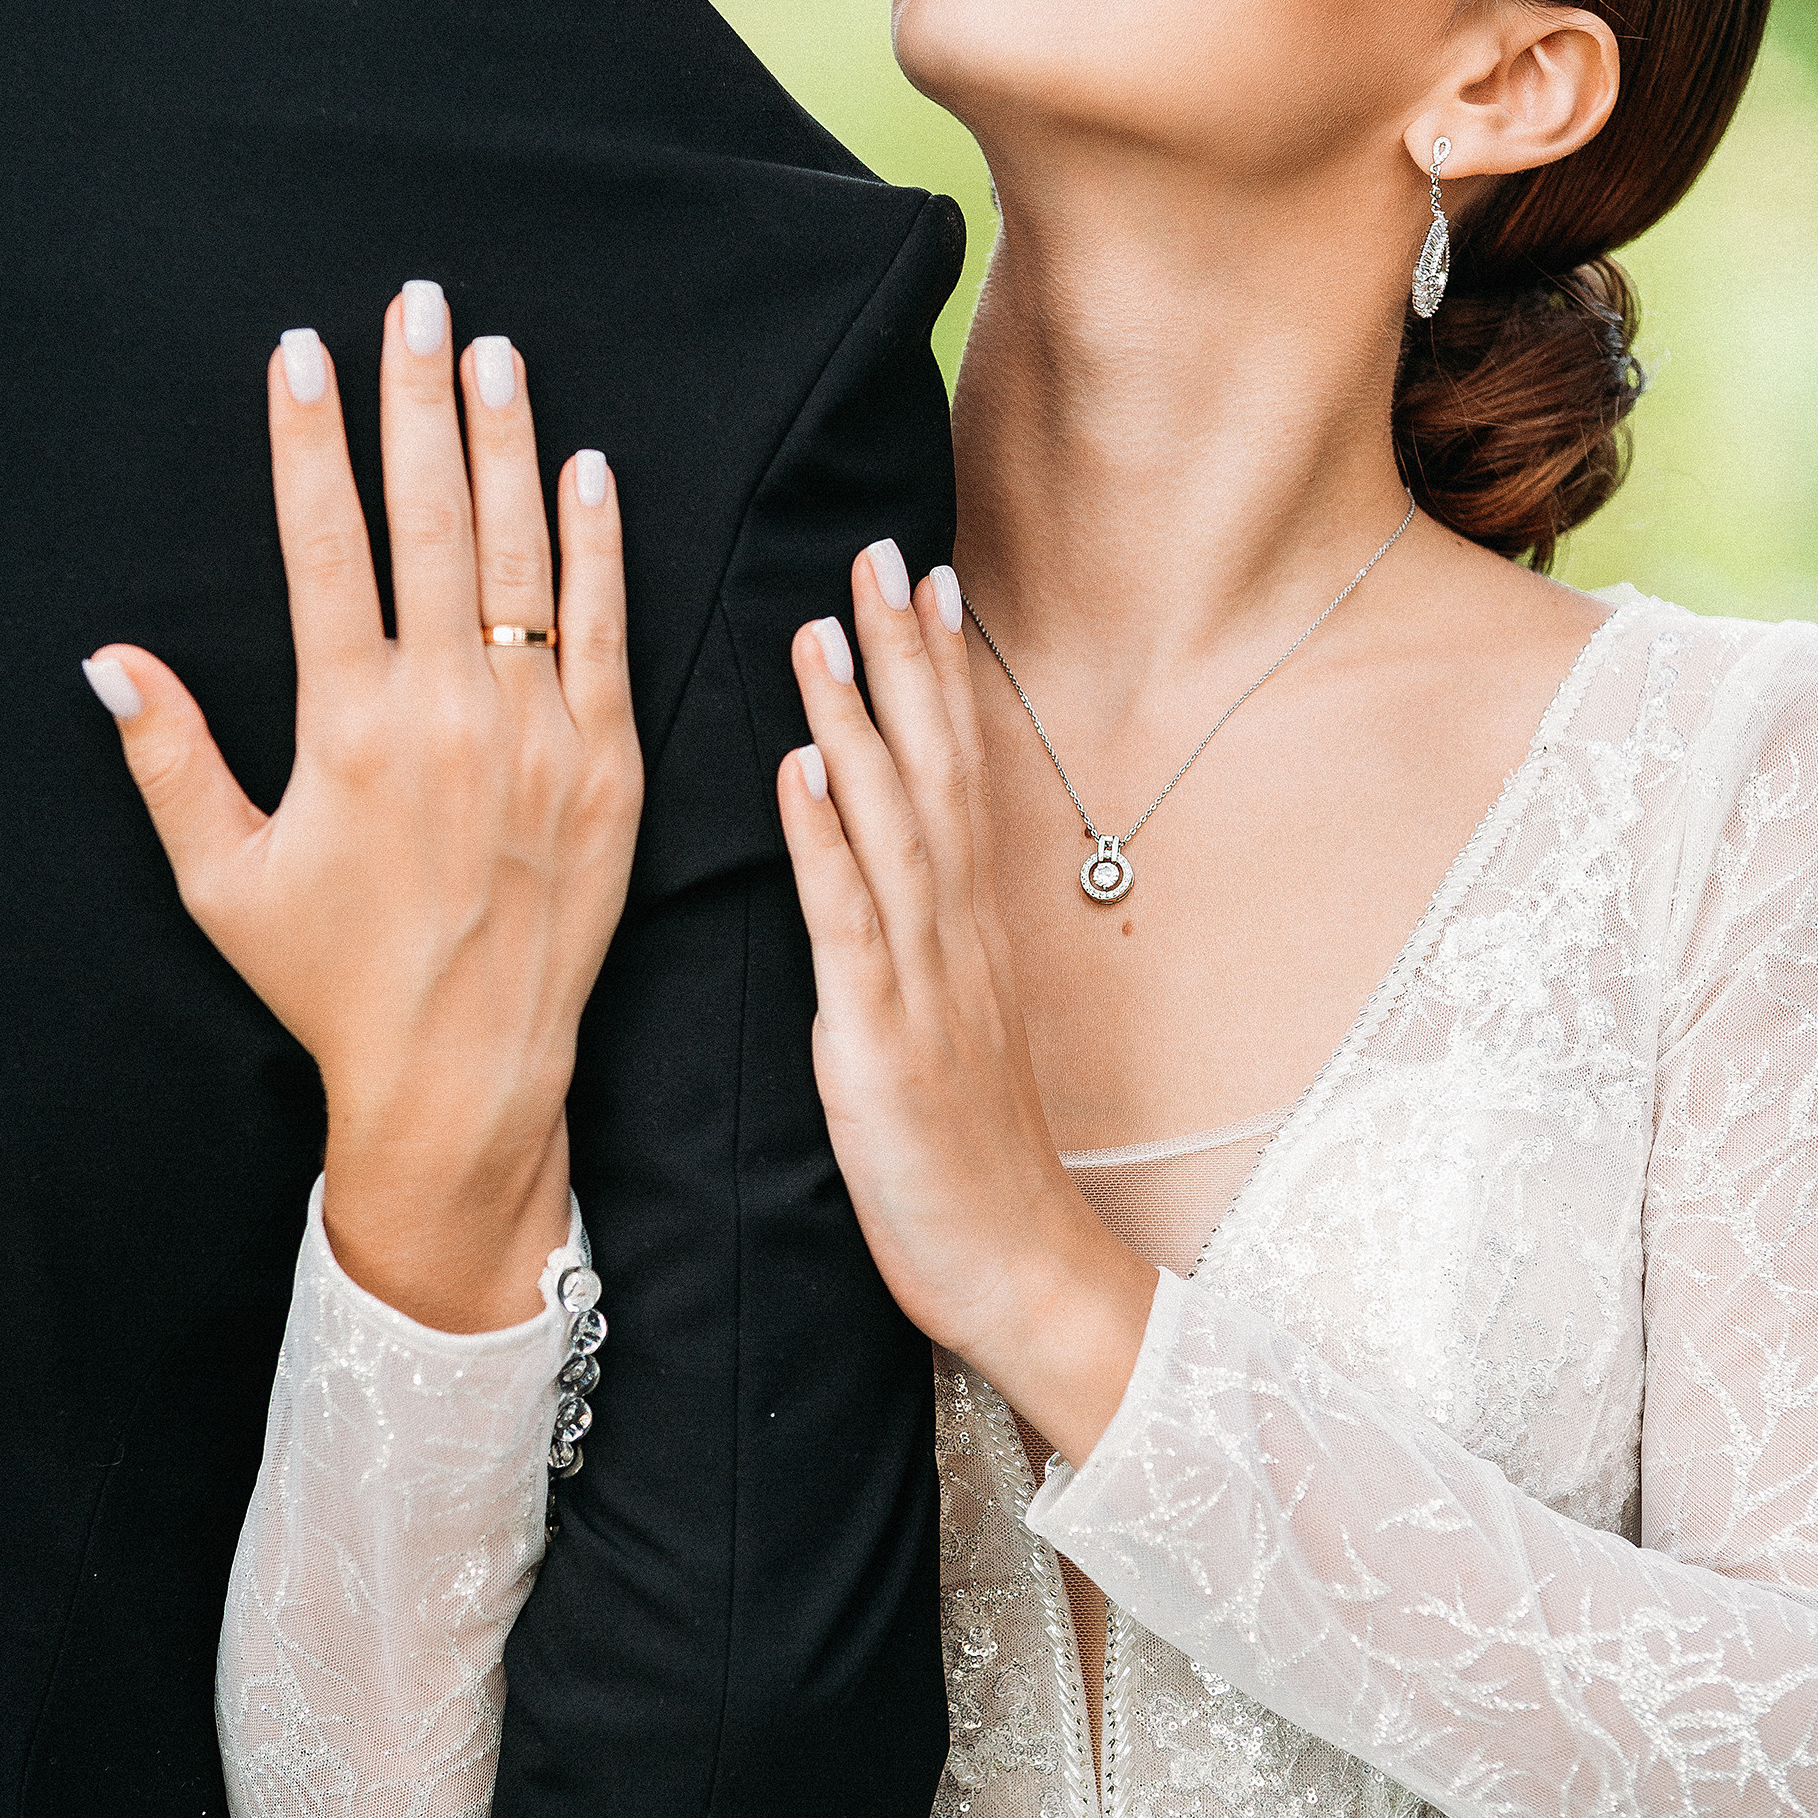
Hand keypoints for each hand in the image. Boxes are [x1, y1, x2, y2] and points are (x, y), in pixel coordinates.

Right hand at [84, 287, 641, 1329]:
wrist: (465, 1067)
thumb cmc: (331, 978)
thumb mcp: (223, 877)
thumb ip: (170, 758)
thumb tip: (106, 659)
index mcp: (349, 724)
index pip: (325, 544)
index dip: (312, 439)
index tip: (304, 352)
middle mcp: (449, 710)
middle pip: (430, 520)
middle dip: (417, 401)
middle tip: (416, 304)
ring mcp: (539, 732)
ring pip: (524, 556)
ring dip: (507, 445)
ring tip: (495, 354)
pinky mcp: (608, 764)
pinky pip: (610, 631)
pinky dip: (600, 546)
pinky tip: (589, 469)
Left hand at [776, 546, 1154, 1465]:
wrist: (1017, 1266)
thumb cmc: (966, 1158)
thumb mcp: (946, 1028)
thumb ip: (918, 943)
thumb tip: (882, 860)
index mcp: (966, 928)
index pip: (956, 771)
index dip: (937, 673)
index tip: (920, 576)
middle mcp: (956, 934)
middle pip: (935, 769)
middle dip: (903, 658)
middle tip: (878, 551)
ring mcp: (926, 982)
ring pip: (893, 826)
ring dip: (859, 721)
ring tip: (821, 627)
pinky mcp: (883, 1041)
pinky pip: (852, 925)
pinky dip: (826, 843)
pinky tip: (800, 773)